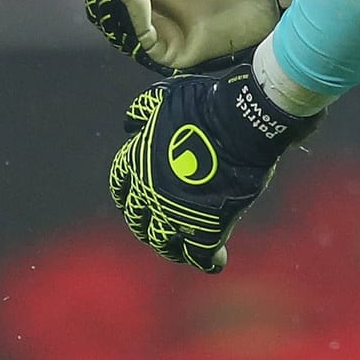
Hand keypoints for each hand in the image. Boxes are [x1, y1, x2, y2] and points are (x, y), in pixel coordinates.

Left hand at [109, 66, 323, 272]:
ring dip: (170, 246)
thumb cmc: (204, 105)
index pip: (120, 185)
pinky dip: (208, 261)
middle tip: (158, 224)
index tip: (134, 195)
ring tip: (183, 247)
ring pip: (163, 241)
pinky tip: (216, 261)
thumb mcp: (163, 98)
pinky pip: (201, 256)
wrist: (240, 122)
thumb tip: (128, 124)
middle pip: (137, 219)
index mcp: (137, 162)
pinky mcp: (206, 228)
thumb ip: (142, 110)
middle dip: (145, 223)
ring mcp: (176, 213)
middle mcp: (149, 192)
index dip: (126, 192)